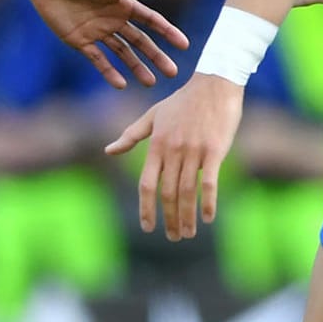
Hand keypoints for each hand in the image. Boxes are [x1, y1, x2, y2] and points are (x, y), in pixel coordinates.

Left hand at [24, 0, 189, 88]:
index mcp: (122, 2)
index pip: (151, 20)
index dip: (167, 32)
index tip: (184, 44)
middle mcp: (113, 19)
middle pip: (141, 42)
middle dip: (157, 56)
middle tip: (173, 72)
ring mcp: (97, 31)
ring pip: (123, 54)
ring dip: (137, 68)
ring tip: (151, 83)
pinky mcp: (79, 41)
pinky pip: (97, 59)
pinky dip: (109, 72)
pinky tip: (120, 84)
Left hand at [105, 73, 244, 239]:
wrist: (214, 84)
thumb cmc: (183, 101)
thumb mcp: (153, 116)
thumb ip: (131, 135)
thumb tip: (108, 151)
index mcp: (157, 145)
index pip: (147, 184)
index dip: (146, 208)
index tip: (147, 227)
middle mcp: (173, 150)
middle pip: (167, 193)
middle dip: (168, 219)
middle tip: (172, 238)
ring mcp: (193, 150)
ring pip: (187, 191)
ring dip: (187, 217)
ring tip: (187, 234)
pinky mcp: (214, 150)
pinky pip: (209, 182)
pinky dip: (208, 202)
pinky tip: (208, 218)